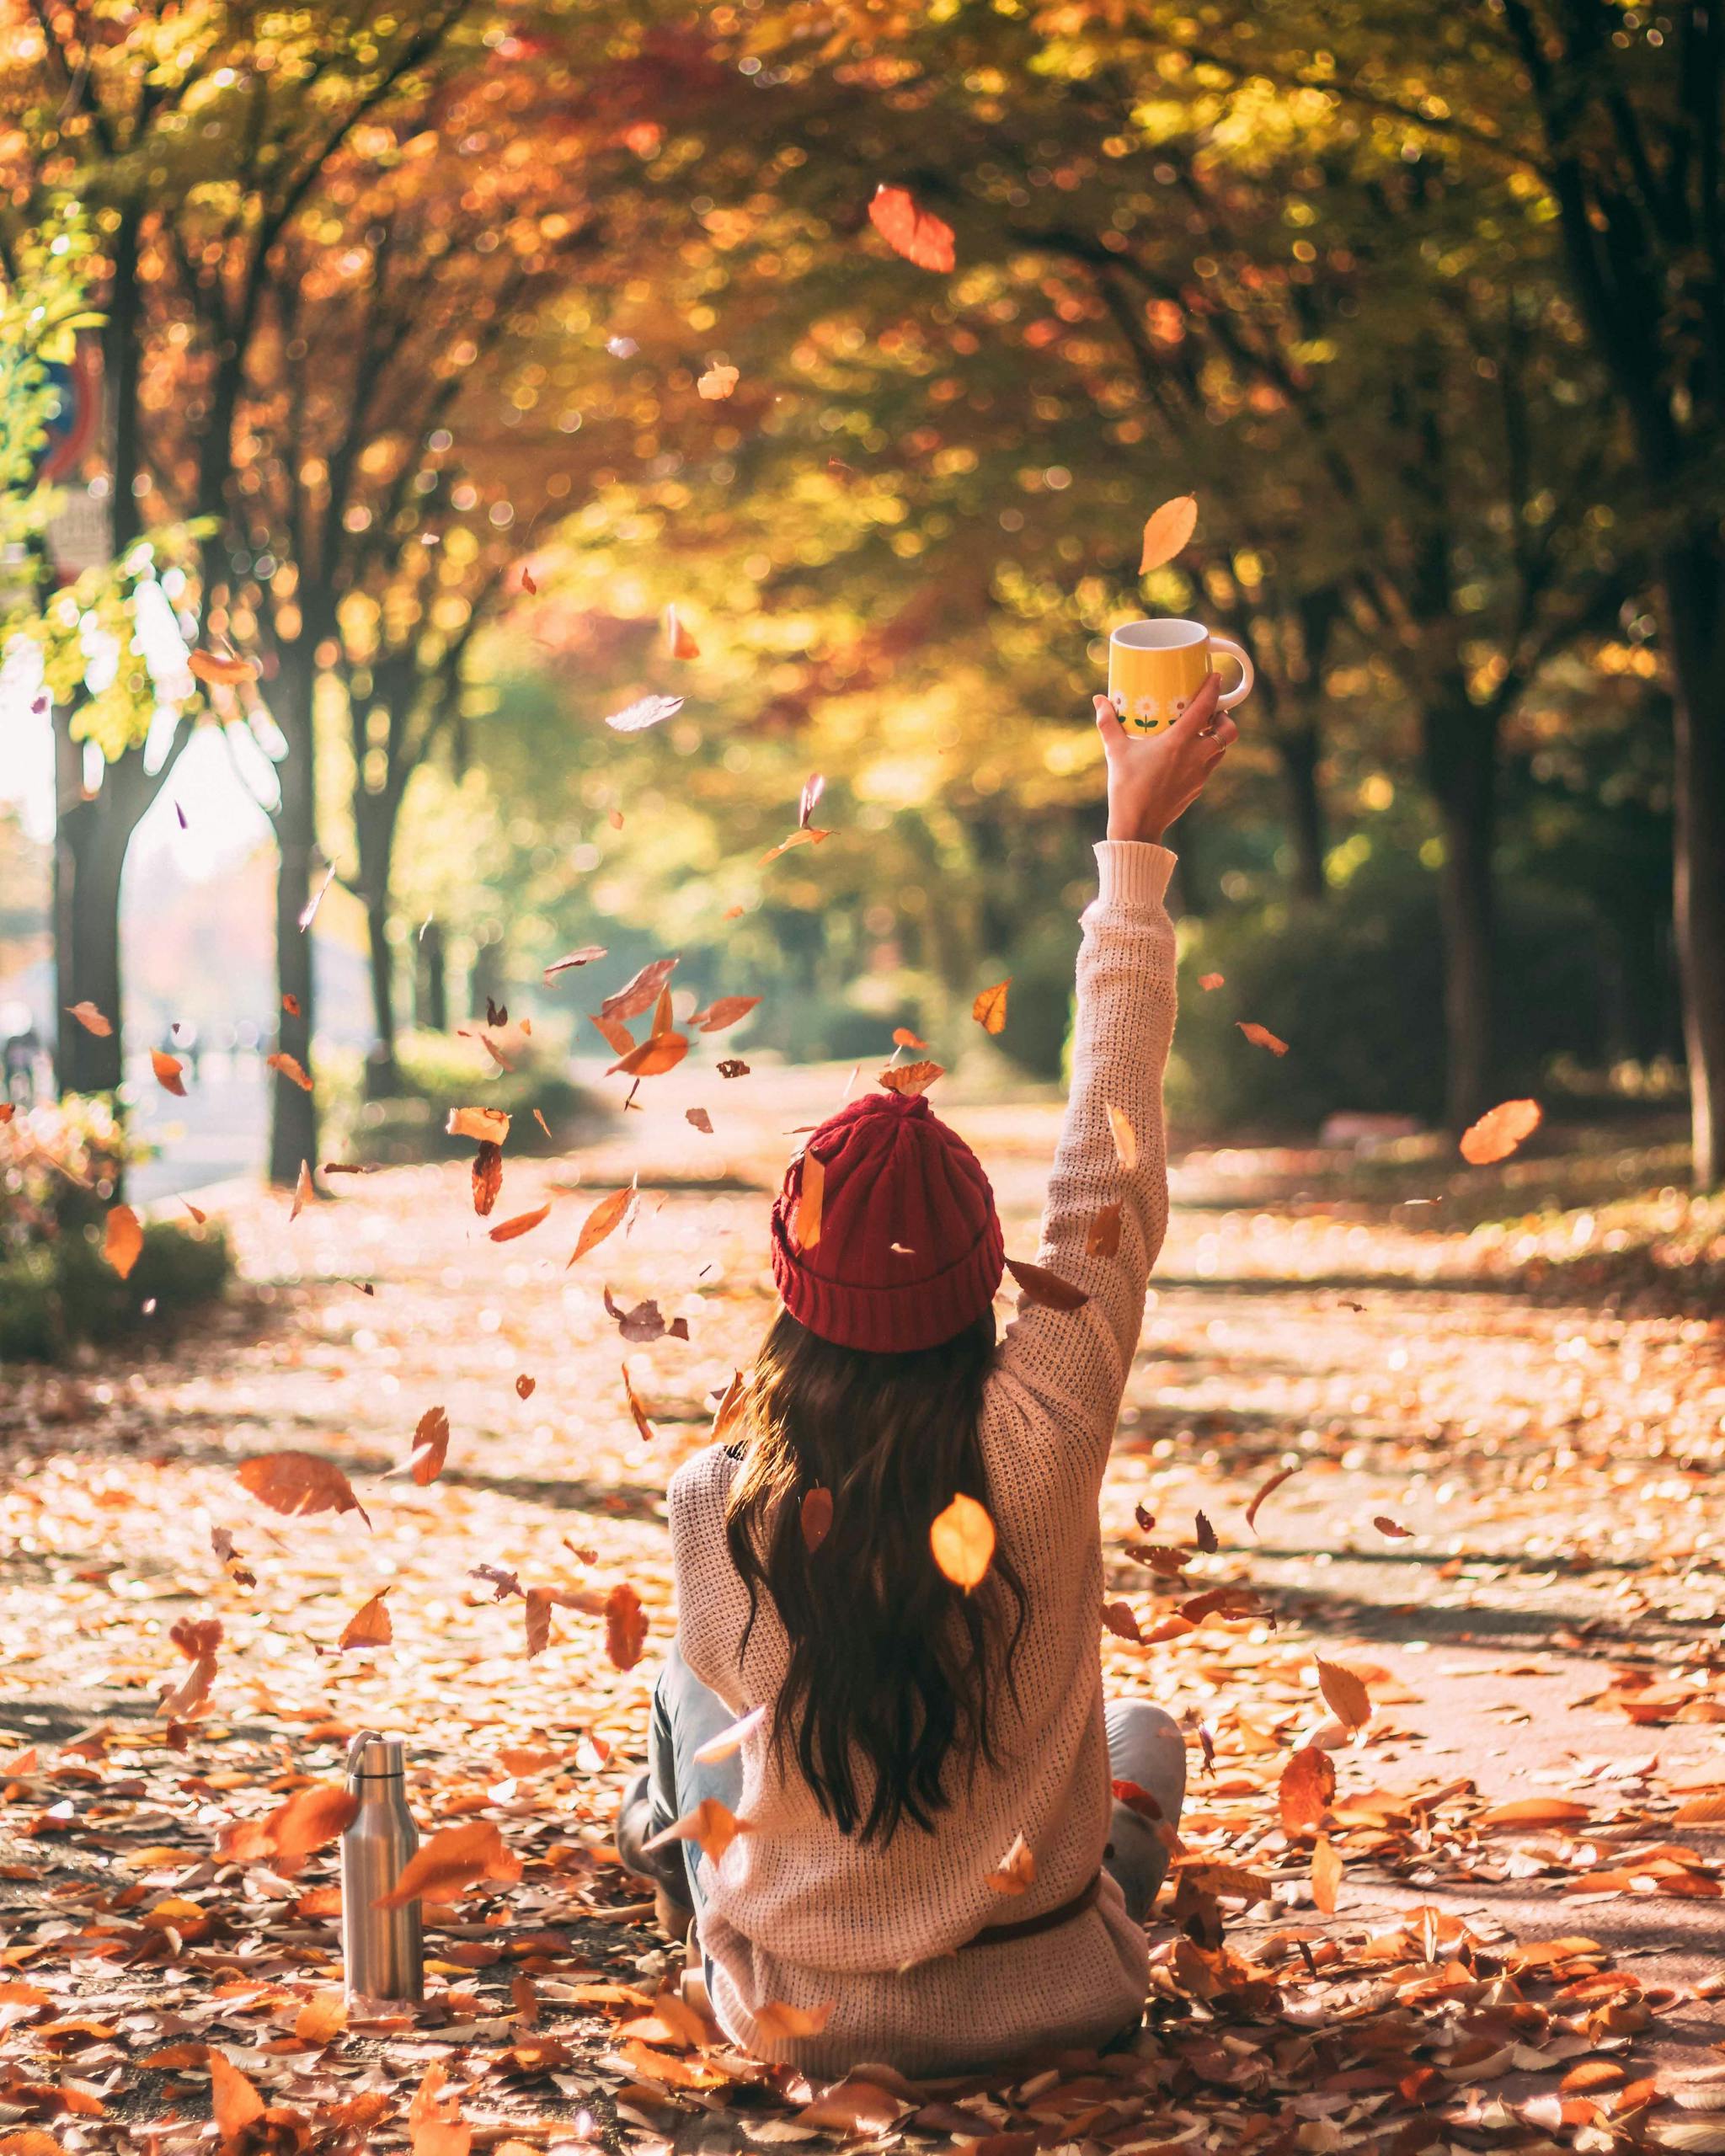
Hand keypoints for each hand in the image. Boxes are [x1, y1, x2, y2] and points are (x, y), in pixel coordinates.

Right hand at [1093, 672, 1238, 844]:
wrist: (1137, 827)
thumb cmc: (1126, 788)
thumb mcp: (1115, 752)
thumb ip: (1108, 723)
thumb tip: (1099, 700)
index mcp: (1178, 742)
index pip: (1205, 709)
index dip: (1213, 689)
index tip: (1215, 677)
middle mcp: (1196, 756)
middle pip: (1228, 730)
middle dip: (1225, 717)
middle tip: (1211, 712)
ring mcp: (1200, 774)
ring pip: (1223, 749)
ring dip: (1218, 737)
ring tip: (1201, 731)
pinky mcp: (1197, 788)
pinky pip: (1210, 766)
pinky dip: (1206, 755)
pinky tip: (1188, 755)